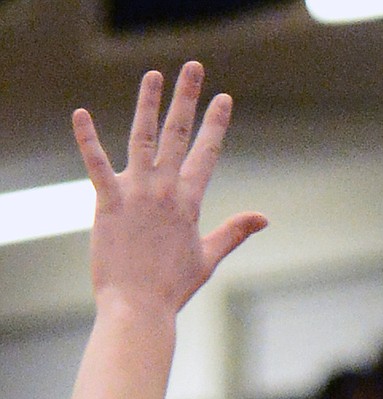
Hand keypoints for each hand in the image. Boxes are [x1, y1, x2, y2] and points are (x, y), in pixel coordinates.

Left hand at [73, 61, 266, 315]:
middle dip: (187, 99)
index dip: (216, 124)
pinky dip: (87, 139)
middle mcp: (165, 191)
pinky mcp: (109, 202)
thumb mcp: (208, 258)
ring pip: (142, 137)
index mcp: (189, 202)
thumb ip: (234, 232)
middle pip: (178, 134)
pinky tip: (80, 114)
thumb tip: (264, 218)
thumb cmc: (172, 288)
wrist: (139, 308)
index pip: (207, 154)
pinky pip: (97, 164)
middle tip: (193, 68)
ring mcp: (137, 193)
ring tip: (153, 76)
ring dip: (147, 103)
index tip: (224, 99)